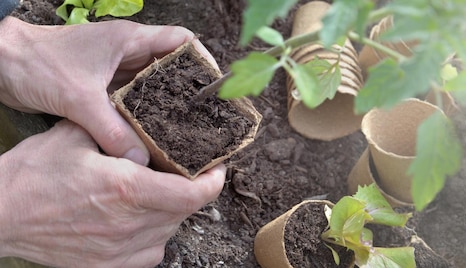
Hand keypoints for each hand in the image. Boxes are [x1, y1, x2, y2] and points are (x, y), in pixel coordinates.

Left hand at [0, 17, 214, 164]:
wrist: (2, 63)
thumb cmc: (38, 63)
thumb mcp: (79, 98)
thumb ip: (111, 129)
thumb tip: (140, 161)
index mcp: (131, 40)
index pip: (183, 41)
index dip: (203, 61)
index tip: (215, 89)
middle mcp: (130, 52)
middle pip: (175, 68)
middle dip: (191, 92)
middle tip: (206, 119)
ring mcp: (117, 68)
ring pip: (156, 86)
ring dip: (169, 106)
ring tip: (186, 132)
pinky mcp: (105, 85)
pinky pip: (136, 100)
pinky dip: (146, 115)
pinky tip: (154, 136)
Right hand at [0, 120, 224, 266]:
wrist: (0, 214)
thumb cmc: (33, 174)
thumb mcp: (76, 135)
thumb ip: (117, 130)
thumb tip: (145, 123)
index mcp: (127, 189)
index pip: (193, 195)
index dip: (213, 182)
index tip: (216, 169)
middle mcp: (129, 224)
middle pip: (184, 212)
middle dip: (191, 191)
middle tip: (186, 173)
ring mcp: (118, 251)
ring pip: (169, 232)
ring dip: (172, 212)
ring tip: (160, 192)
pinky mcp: (106, 266)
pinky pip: (150, 254)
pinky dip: (155, 236)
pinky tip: (141, 219)